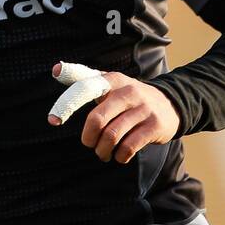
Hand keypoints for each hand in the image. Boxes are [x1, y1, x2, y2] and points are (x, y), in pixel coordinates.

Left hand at [46, 61, 179, 164]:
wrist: (171, 104)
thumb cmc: (128, 97)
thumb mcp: (110, 84)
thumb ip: (83, 78)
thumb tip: (56, 69)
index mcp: (112, 80)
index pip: (85, 88)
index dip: (66, 104)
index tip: (53, 121)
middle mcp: (128, 91)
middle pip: (97, 119)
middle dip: (88, 138)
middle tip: (89, 144)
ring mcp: (143, 109)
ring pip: (112, 136)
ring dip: (103, 150)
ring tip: (103, 153)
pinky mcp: (154, 126)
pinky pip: (129, 147)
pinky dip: (120, 156)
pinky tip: (120, 156)